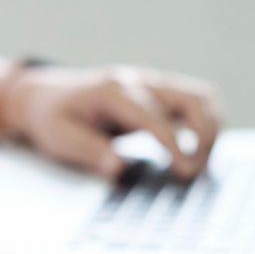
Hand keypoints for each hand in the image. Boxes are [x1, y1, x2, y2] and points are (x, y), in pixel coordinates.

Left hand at [5, 66, 219, 179]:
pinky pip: (195, 100)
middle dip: (202, 137)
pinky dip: (204, 123)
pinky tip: (195, 148)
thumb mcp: (61, 139)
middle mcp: (138, 81)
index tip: (184, 171)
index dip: (175, 146)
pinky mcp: (159, 91)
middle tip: (192, 172)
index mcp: (113, 91)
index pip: (156, 118)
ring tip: (198, 161)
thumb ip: (91, 152)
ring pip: (201, 96)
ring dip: (210, 130)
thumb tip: (120, 168)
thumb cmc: (52, 118)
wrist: (44, 95)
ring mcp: (151, 82)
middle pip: (191, 99)